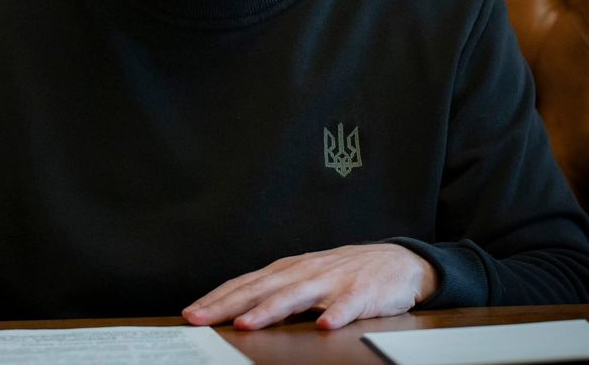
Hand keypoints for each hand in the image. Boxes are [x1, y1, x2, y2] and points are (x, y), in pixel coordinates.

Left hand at [183, 243, 436, 330]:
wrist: (396, 262)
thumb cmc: (342, 275)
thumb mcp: (304, 279)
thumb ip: (274, 294)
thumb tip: (235, 311)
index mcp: (287, 271)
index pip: (244, 284)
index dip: (217, 298)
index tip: (192, 313)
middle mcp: (304, 273)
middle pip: (260, 289)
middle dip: (228, 305)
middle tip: (201, 319)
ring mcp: (332, 282)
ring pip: (296, 295)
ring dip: (271, 309)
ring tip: (248, 323)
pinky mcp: (362, 294)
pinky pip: (347, 306)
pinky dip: (336, 314)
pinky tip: (324, 325)